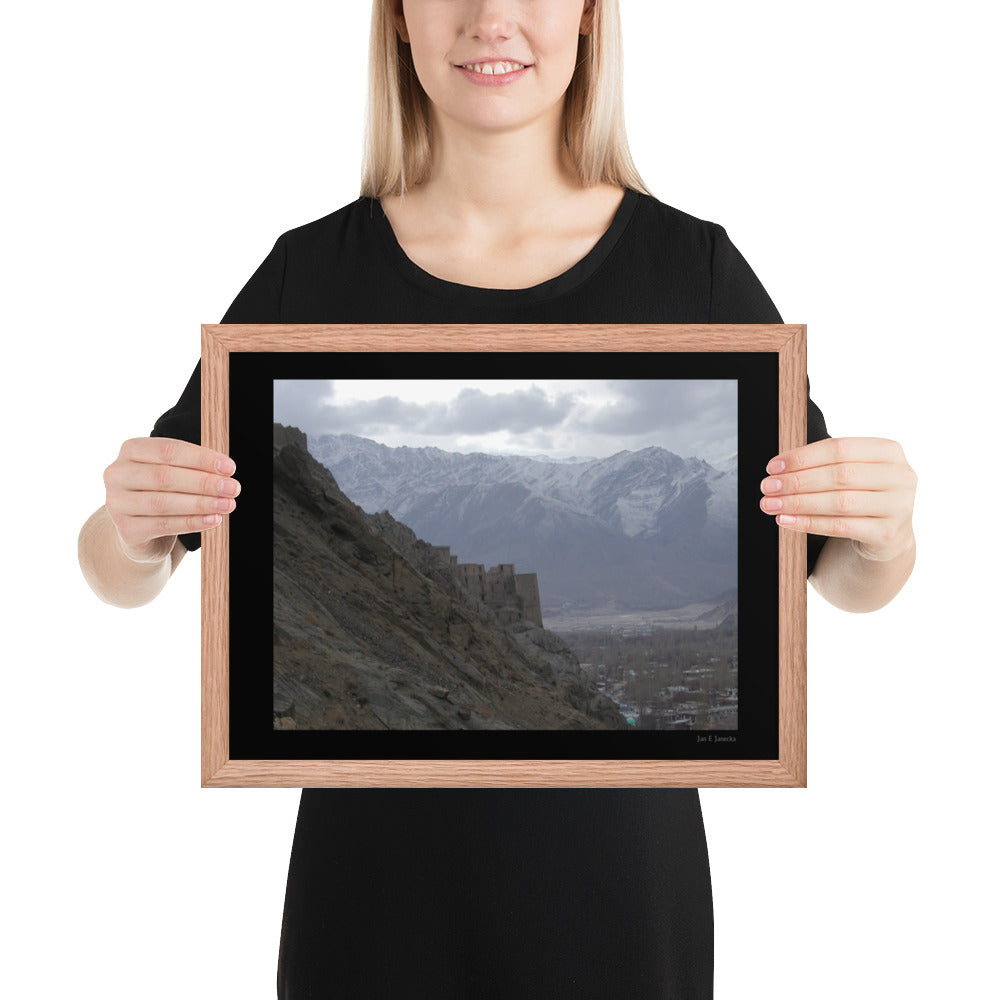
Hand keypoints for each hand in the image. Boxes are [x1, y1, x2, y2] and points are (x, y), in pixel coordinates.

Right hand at [103, 437, 239, 561]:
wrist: (140, 530)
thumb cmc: (163, 492)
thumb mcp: (174, 473)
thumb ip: (194, 467)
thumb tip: (226, 471)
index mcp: (131, 450)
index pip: (168, 450)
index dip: (201, 458)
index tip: (230, 467)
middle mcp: (117, 474)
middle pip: (165, 476)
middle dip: (204, 482)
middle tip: (233, 488)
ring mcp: (117, 503)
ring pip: (164, 502)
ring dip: (201, 503)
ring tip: (227, 505)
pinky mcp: (126, 529)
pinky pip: (164, 525)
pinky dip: (192, 522)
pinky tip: (213, 520)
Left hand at [759, 437, 916, 561]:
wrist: (888, 534)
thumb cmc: (862, 495)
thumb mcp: (853, 472)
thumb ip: (824, 464)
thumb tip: (778, 469)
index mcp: (889, 451)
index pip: (840, 448)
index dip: (803, 457)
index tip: (773, 466)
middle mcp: (900, 476)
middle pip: (839, 475)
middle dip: (797, 481)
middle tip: (767, 487)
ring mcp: (898, 506)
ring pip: (839, 502)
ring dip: (798, 503)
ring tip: (771, 504)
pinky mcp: (888, 533)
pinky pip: (841, 527)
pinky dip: (808, 523)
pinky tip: (786, 521)